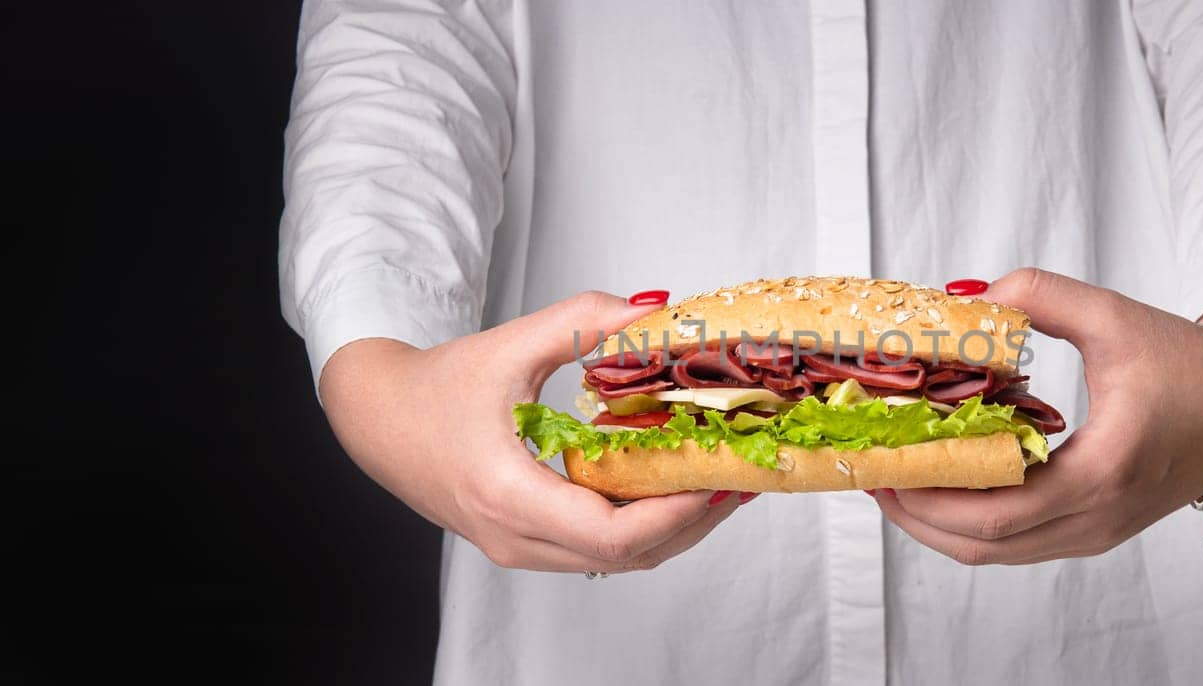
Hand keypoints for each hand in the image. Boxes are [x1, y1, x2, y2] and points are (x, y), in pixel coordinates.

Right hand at [318, 291, 747, 572]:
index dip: (678, 512)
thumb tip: (653, 307)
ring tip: (720, 481)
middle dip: (693, 520)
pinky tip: (673, 487)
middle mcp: (515, 537)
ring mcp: (519, 549)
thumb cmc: (434, 387)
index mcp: (508, 494)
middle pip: (629, 557)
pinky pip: (600, 552)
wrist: (376, 420)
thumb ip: (583, 322)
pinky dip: (645, 527)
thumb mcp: (509, 345)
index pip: (614, 534)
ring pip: (618, 562)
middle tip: (741, 475)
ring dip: (675, 528)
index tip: (719, 476)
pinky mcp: (525, 545)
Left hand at [872, 268, 1202, 563]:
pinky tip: (944, 483)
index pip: (996, 512)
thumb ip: (1038, 295)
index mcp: (1104, 471)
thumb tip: (969, 298)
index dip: (928, 497)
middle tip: (871, 473)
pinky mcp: (1094, 528)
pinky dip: (971, 522)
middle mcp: (1098, 517)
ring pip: (996, 553)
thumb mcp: (1112, 315)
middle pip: (983, 545)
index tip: (882, 466)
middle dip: (916, 514)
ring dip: (938, 523)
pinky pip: (1018, 542)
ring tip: (895, 479)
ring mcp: (1097, 532)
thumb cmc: (1189, 361)